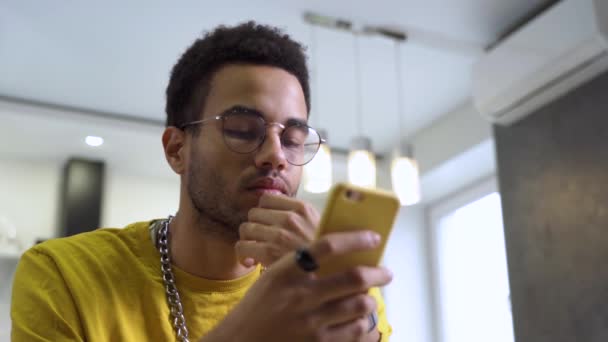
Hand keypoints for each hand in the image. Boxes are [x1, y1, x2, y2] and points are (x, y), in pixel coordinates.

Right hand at [203, 230, 391, 341]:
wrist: (240, 341)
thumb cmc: (261, 305)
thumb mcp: (274, 276)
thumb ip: (302, 264)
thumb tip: (341, 251)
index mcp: (286, 271)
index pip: (327, 246)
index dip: (355, 239)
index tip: (373, 238)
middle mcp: (300, 295)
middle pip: (353, 277)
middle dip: (377, 273)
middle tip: (385, 272)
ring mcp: (310, 321)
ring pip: (359, 305)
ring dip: (370, 299)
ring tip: (370, 297)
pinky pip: (354, 330)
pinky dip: (362, 322)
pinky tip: (360, 318)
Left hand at [236, 193, 319, 266]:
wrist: (330, 276)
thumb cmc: (326, 256)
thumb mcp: (320, 227)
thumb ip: (301, 217)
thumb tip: (278, 212)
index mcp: (302, 208)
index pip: (266, 198)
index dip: (263, 212)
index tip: (267, 224)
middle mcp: (290, 217)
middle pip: (253, 213)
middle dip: (254, 227)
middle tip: (260, 240)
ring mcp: (279, 234)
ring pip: (245, 228)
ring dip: (248, 241)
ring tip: (256, 251)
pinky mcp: (269, 251)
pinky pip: (242, 246)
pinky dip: (243, 255)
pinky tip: (251, 263)